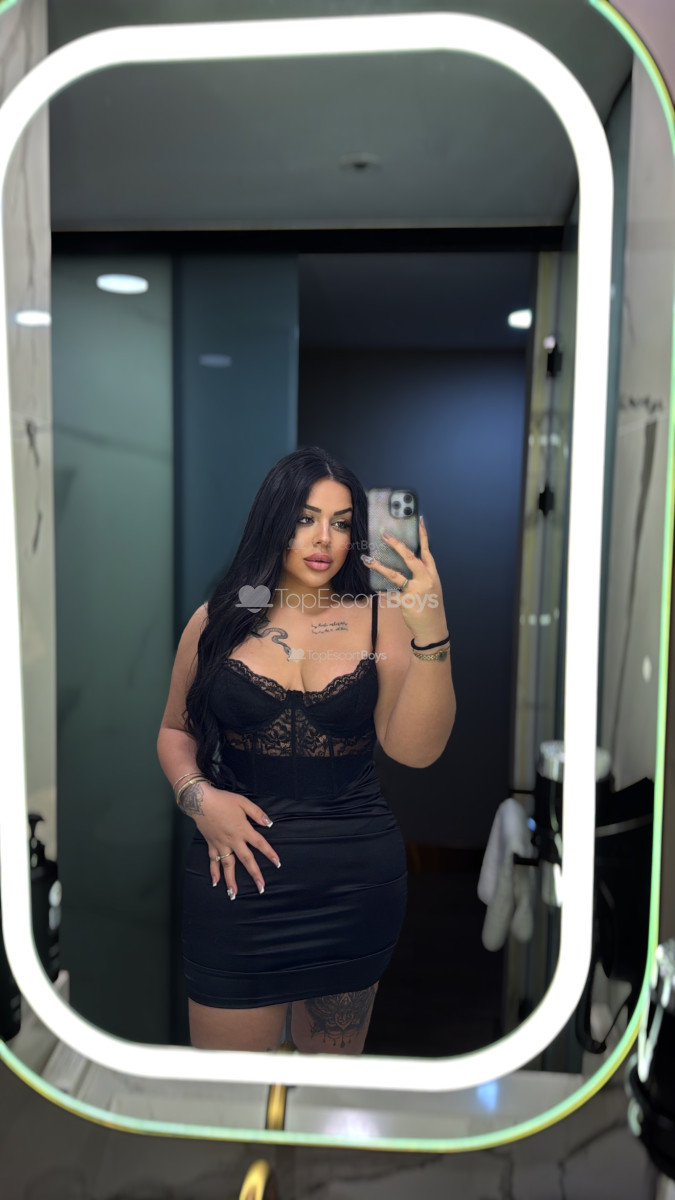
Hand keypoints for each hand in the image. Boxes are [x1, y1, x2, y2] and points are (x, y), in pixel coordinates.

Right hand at [180, 778, 279, 898]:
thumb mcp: (243, 802)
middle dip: (255, 874)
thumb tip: (269, 824)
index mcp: (243, 829)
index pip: (260, 843)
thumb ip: (257, 813)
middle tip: (261, 888)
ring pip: (228, 865)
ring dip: (231, 880)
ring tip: (234, 894)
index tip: (278, 863)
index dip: (270, 853)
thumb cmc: (223, 800)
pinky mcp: (211, 844)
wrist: (200, 801)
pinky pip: (213, 861)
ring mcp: (221, 844)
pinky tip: (216, 883)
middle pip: (246, 860)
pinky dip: (214, 872)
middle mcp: (233, 840)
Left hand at [362, 515, 445, 637]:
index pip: (427, 551)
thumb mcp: (432, 587)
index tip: (419, 520)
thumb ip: (422, 574)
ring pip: (394, 575)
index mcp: (432, 574)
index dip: (423, 536)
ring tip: (367, 559)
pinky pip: (388, 593)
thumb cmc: (431, 606)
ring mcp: (415, 590)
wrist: (433, 628)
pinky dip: (380, 590)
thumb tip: (408, 561)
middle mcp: (425, 579)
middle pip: (409, 558)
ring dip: (379, 566)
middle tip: (384, 535)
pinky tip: (372, 587)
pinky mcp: (405, 601)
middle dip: (396, 545)